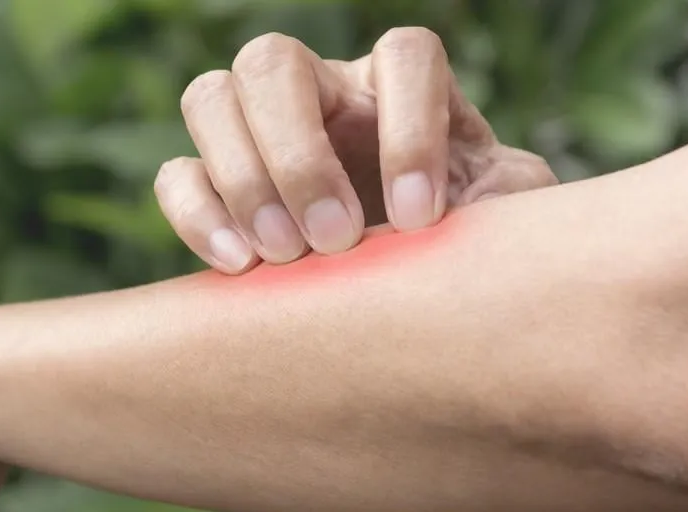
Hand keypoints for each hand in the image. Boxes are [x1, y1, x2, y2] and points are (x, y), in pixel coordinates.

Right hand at [156, 27, 557, 273]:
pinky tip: (240, 266)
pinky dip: (196, 213)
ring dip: (242, 177)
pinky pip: (176, 173)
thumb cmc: (462, 231)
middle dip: (298, 153)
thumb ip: (510, 198)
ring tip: (285, 256)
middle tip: (334, 239)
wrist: (406, 279)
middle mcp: (323, 91)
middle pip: (274, 61)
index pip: (403, 57)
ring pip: (210, 97)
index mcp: (402, 85)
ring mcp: (259, 130)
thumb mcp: (502, 212)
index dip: (411, 129)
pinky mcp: (214, 182)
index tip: (421, 219)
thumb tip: (486, 214)